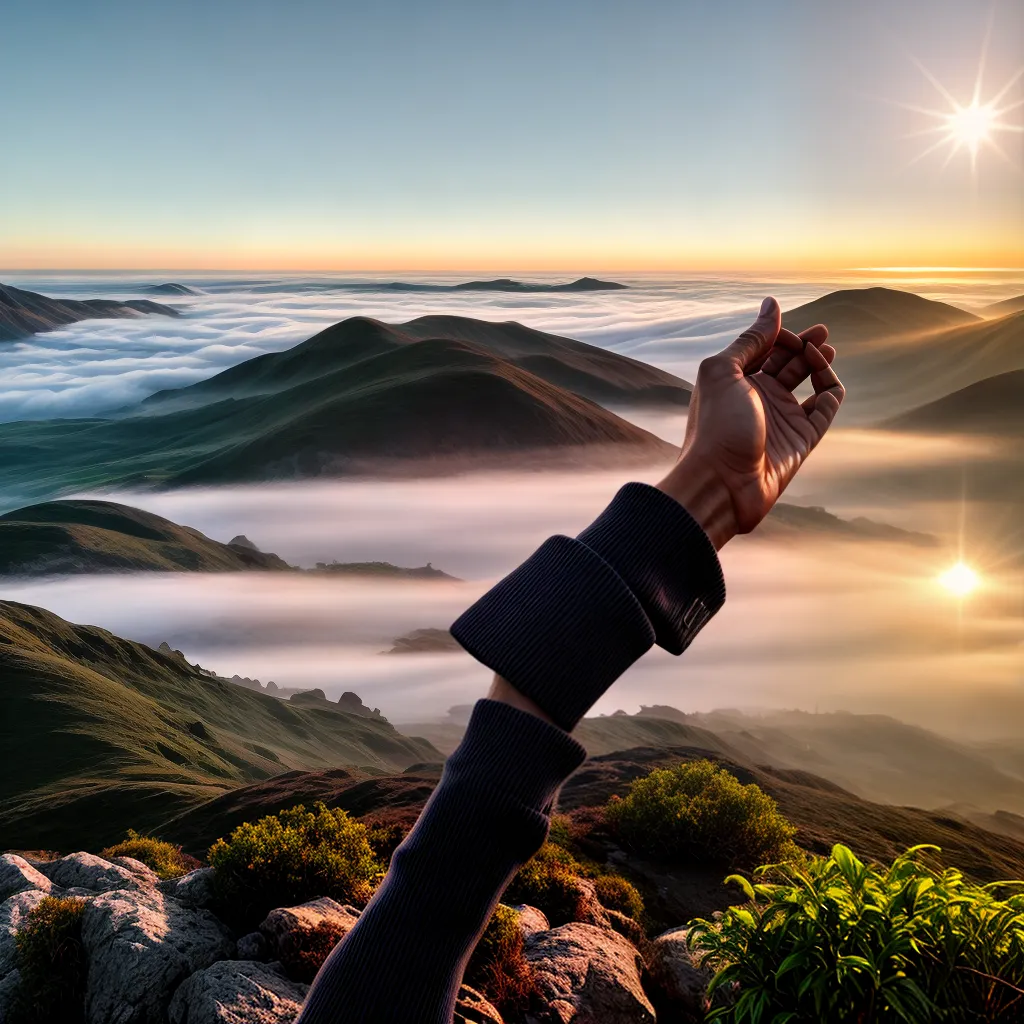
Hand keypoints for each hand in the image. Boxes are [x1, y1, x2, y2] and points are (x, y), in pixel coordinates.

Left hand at [657, 296, 844, 548]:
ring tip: (825, 349)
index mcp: (736, 381)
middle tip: (822, 332)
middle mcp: (758, 398)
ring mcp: (782, 418)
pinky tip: (829, 378)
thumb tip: (772, 303)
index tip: (788, 333)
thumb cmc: (716, 427)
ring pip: (809, 382)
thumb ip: (751, 339)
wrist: (721, 484)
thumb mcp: (725, 373)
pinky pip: (824, 410)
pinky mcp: (802, 440)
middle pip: (788, 362)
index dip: (777, 335)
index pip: (763, 348)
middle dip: (804, 344)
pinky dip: (831, 391)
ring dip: (819, 363)